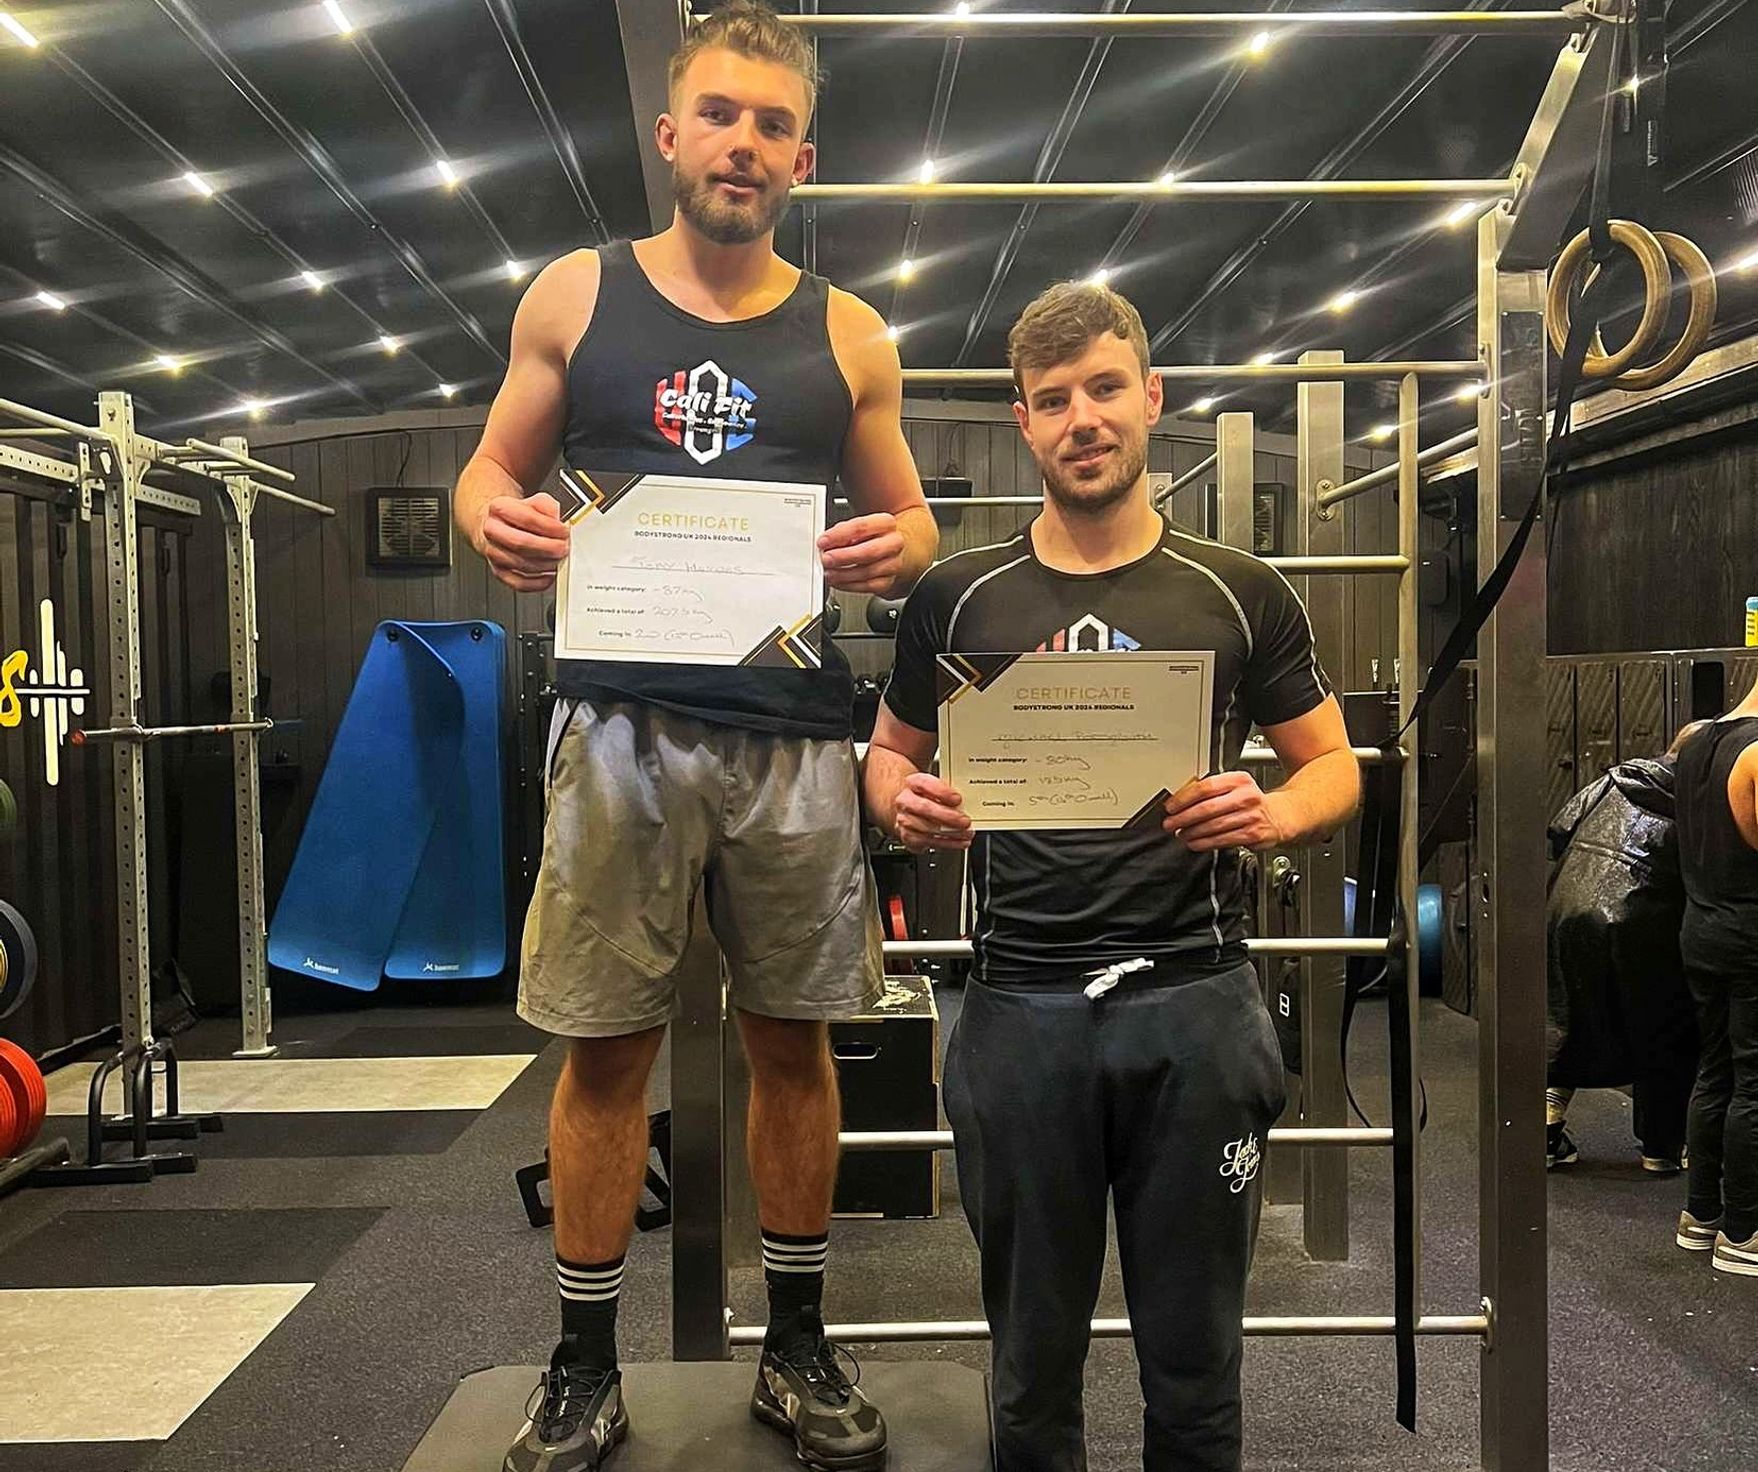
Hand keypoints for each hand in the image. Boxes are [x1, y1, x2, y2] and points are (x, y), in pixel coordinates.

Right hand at [475, 492, 570, 592]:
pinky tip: (549, 576)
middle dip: (548, 547)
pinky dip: (538, 583)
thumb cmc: (517, 515)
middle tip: (563, 548)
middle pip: (521, 543)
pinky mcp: (499, 571)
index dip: (550, 527)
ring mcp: (493, 553)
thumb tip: (556, 518)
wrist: (497, 525)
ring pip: (521, 564)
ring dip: (546, 564)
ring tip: (558, 559)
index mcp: (499, 509)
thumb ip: (547, 506)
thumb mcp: (534, 501)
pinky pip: (519, 583)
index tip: (564, 531)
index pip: (527, 518)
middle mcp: (492, 531)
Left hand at [819, 513, 904, 593]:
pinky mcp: (887, 581)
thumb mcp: (853, 527)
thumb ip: (841, 533)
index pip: (861, 527)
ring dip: (844, 574)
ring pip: (868, 572)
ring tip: (828, 573)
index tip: (823, 542)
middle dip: (843, 557)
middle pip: (869, 551)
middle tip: (826, 559)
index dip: (839, 535)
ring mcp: (892, 563)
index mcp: (885, 523)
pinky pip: (868, 586)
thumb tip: (826, 544)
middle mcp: (893, 543)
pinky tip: (838, 581)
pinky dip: (849, 585)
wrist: (885, 548)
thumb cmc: (866, 536)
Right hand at [892, 772, 972, 852]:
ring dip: (950, 833)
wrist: (909, 808)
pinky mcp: (908, 837)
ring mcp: (904, 820)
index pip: (924, 783)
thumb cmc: (927, 795)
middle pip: (924, 808)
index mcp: (913, 782)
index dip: (942, 792)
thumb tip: (968, 795)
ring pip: (926, 829)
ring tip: (966, 832)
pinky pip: (927, 842)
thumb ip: (949, 788)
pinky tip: (959, 841)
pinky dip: (946, 843)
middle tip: (965, 821)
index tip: (958, 799)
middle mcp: (905, 801)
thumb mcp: (937, 785)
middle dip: (948, 817)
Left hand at [1163, 772, 1287, 852]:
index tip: (1170, 807)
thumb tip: (1180, 802)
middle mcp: (1246, 796)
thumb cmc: (1252, 801)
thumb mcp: (1235, 787)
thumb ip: (1211, 792)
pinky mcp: (1252, 834)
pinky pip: (1222, 840)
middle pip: (1206, 808)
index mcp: (1238, 780)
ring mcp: (1250, 816)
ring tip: (1181, 834)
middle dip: (1183, 818)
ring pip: (1213, 826)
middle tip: (1170, 824)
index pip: (1205, 787)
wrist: (1280, 815)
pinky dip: (1204, 843)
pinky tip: (1195, 843)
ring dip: (1192, 832)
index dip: (1183, 798)